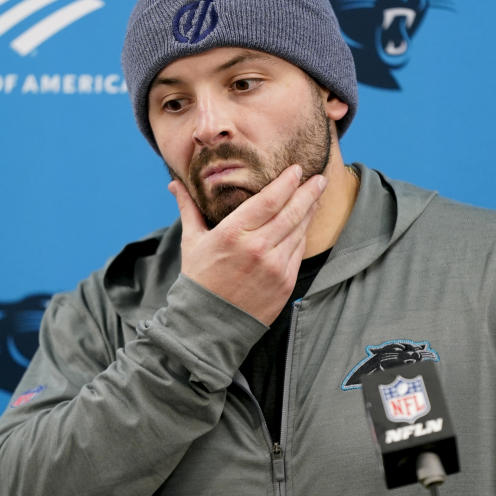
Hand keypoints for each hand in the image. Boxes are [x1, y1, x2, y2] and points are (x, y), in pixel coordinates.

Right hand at [169, 165, 326, 324]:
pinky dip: (303, 235)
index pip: (269, 200)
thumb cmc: (199, 279)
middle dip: (309, 192)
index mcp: (233, 233)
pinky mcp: (285, 283)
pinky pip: (299, 251)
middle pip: (292, 212)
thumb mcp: (192, 241)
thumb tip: (174, 183)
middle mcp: (257, 248)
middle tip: (320, 177)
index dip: (287, 182)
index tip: (297, 169)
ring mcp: (274, 267)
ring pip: (299, 231)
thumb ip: (189, 208)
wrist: (208, 325)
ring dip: (310, 211)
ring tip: (316, 196)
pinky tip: (305, 223)